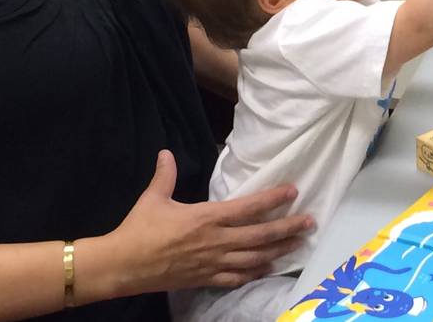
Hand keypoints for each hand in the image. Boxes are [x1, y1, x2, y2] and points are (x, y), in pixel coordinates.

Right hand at [100, 150, 314, 294]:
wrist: (122, 266)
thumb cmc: (139, 230)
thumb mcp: (153, 198)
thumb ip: (165, 175)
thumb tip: (166, 153)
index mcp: (206, 218)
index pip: (248, 207)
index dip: (273, 199)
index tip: (293, 191)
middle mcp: (216, 241)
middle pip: (260, 236)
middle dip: (288, 228)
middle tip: (311, 222)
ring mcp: (213, 263)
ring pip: (255, 258)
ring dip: (279, 250)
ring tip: (299, 243)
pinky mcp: (206, 279)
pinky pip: (237, 278)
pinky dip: (256, 273)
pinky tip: (269, 268)